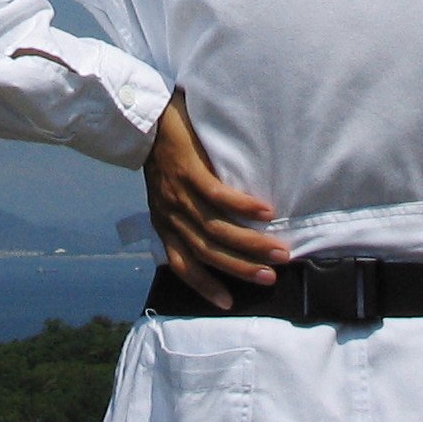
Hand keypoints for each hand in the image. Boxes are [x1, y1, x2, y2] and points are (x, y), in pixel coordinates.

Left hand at [141, 89, 286, 308]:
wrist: (144, 119)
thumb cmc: (162, 156)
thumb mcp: (165, 195)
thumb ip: (184, 216)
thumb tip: (213, 235)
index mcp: (164, 224)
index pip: (183, 265)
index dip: (205, 286)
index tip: (229, 303)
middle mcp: (170, 214)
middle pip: (207, 252)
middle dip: (241, 268)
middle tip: (270, 277)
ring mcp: (179, 194)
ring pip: (216, 229)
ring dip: (250, 243)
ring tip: (278, 251)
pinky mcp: (189, 171)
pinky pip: (219, 195)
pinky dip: (243, 206)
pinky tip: (266, 212)